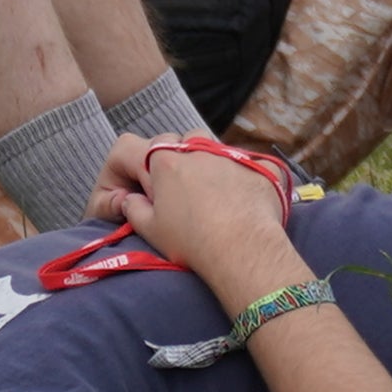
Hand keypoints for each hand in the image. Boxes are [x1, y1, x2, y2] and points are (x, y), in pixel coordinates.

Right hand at [124, 132, 304, 275]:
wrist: (243, 249)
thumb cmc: (192, 241)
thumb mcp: (150, 229)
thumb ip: (133, 208)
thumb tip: (130, 200)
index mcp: (165, 161)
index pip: (143, 147)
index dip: (139, 167)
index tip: (145, 189)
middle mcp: (198, 149)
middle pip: (180, 142)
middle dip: (175, 162)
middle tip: (178, 195)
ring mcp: (231, 155)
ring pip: (214, 148)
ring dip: (208, 164)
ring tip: (211, 196)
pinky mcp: (261, 166)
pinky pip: (250, 163)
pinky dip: (245, 177)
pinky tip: (244, 199)